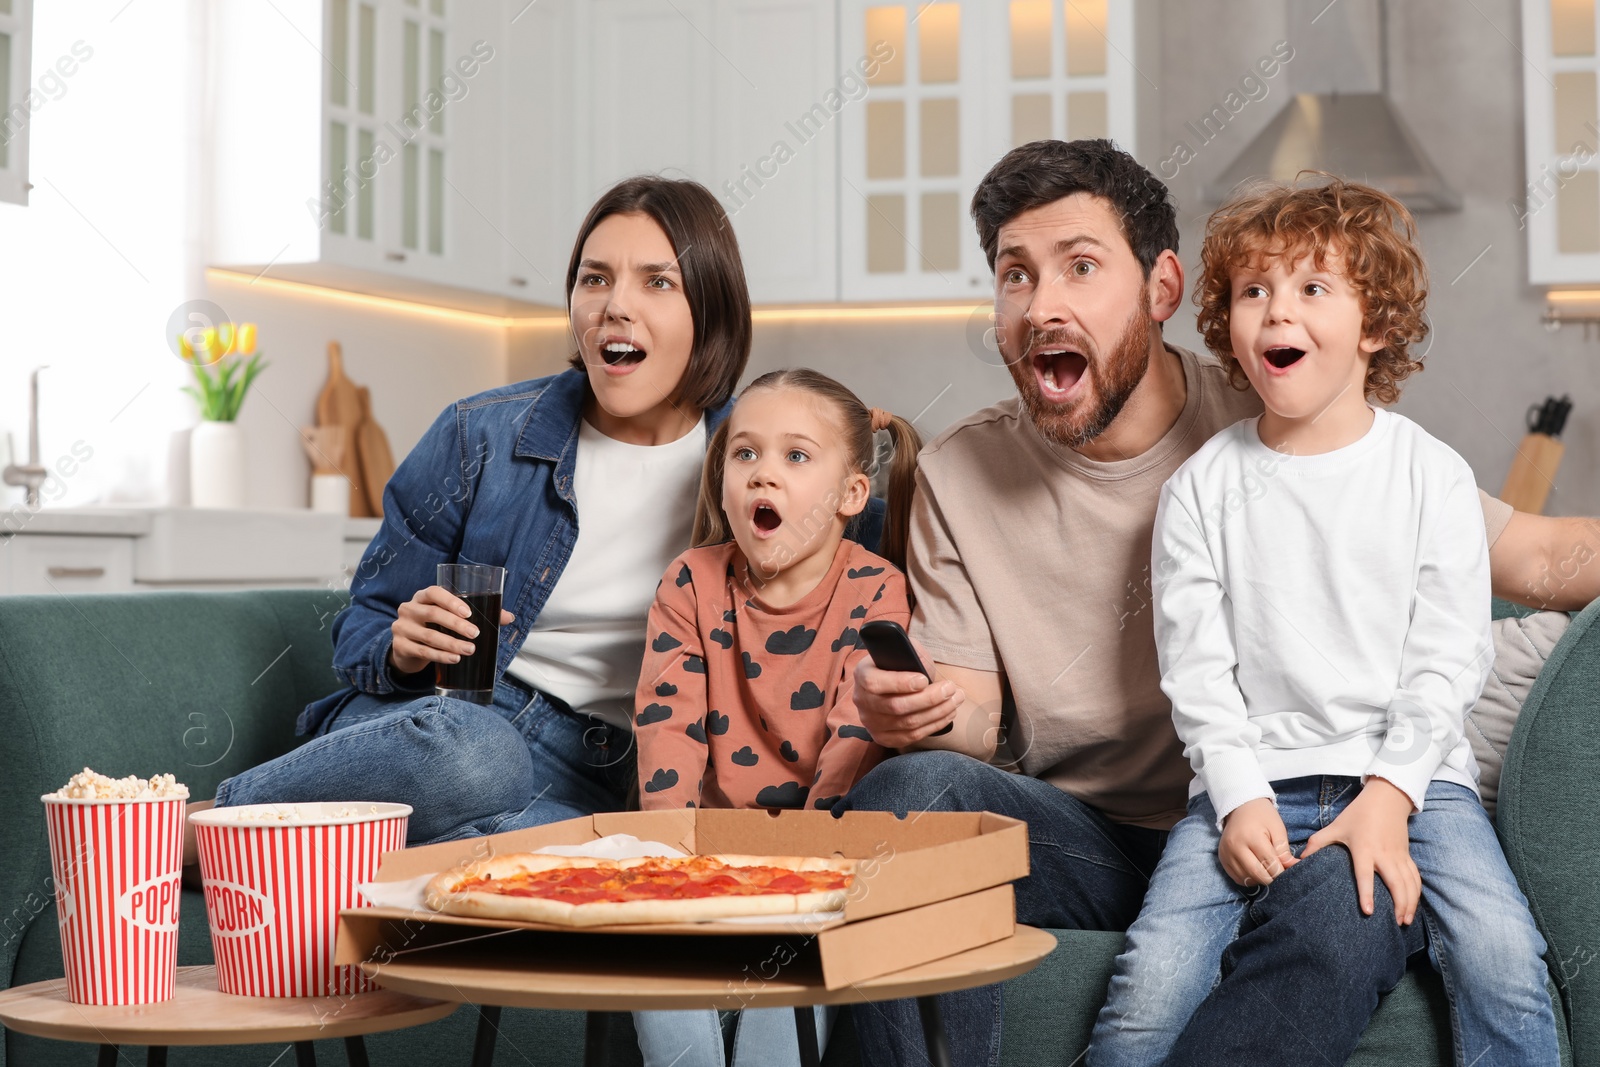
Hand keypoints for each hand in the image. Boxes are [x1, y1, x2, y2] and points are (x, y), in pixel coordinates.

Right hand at [389, 585, 514, 675]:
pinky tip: (454, 658)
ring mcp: (402, 627)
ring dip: (451, 643)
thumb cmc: (433, 627)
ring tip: (469, 650)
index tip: (469, 613)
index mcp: (422, 597)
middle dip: (456, 625)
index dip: (451, 601)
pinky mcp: (400, 646)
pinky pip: (422, 651)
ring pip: (428, 635)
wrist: (407, 648)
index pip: (434, 592)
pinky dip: (440, 655)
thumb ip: (477, 615)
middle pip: (432, 614)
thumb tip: (509, 617)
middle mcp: (409, 609)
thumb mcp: (449, 618)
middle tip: (475, 634)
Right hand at [853, 638, 965, 748]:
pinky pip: (912, 736)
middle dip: (929, 698)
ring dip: (937, 712)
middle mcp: (862, 701)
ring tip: (956, 699)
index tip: (925, 680)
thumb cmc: (897, 664)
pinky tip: (948, 713)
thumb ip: (910, 651)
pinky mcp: (884, 737)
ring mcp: (871, 722)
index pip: (875, 683)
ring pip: (908, 723)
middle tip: (951, 688)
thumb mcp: (901, 651)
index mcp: (862, 675)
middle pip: (896, 706)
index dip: (901, 683)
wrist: (888, 685)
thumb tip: (920, 660)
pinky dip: (934, 725)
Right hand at [1218, 798, 1297, 887]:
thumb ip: (1284, 850)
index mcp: (1251, 837)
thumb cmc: (1262, 816)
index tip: (1288, 870)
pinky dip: (1249, 878)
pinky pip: (1238, 878)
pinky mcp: (1222, 859)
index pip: (1270, 864)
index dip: (1282, 871)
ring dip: (1261, 879)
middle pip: (1258, 875)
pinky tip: (1255, 869)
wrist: (1240, 807)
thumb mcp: (1278, 828)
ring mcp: (1226, 854)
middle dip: (1272, 878)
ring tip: (1267, 868)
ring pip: (1247, 879)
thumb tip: (1292, 867)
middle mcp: (1235, 847)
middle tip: (1279, 872)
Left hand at [1301, 776, 1419, 923]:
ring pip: (1409, 883)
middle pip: (1396, 883)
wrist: (1386, 799)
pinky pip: (1415, 877)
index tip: (1369, 912)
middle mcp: (1384, 854)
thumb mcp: (1335, 827)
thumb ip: (1317, 843)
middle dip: (1399, 905)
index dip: (1367, 894)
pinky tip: (1413, 904)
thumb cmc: (1357, 814)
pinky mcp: (1407, 855)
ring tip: (1406, 920)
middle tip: (1397, 923)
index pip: (1365, 875)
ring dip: (1410, 902)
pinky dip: (1416, 892)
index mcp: (1364, 849)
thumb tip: (1298, 859)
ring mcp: (1398, 855)